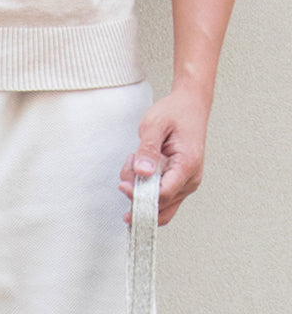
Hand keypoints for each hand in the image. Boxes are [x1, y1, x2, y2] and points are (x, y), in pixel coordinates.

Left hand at [120, 83, 211, 224]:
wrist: (190, 105)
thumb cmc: (175, 112)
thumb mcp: (155, 124)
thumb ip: (147, 149)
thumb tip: (142, 172)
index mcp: (187, 164)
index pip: (162, 195)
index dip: (139, 196)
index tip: (123, 185)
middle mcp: (190, 179)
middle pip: (159, 206)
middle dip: (136, 195)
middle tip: (128, 169)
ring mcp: (186, 185)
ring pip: (158, 208)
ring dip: (138, 194)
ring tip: (134, 165)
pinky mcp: (179, 185)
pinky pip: (158, 201)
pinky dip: (143, 192)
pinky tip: (137, 172)